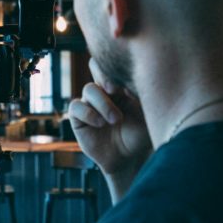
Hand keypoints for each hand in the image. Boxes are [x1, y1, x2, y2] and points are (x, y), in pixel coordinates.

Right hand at [68, 59, 151, 176]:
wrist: (129, 158)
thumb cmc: (140, 134)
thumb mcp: (145, 113)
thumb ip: (138, 94)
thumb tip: (127, 82)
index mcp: (121, 84)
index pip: (112, 64)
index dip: (116, 68)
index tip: (127, 84)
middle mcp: (104, 90)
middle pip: (95, 66)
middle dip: (104, 75)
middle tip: (115, 90)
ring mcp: (90, 103)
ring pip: (89, 89)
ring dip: (103, 104)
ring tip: (116, 120)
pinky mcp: (78, 118)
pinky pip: (76, 107)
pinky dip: (88, 113)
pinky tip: (100, 124)